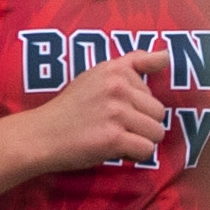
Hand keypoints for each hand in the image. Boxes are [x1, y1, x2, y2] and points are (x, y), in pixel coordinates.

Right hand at [26, 48, 170, 172]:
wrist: (41, 135)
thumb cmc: (72, 108)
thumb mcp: (98, 74)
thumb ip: (133, 63)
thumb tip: (167, 54)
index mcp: (115, 69)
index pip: (151, 91)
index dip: (135, 106)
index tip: (114, 108)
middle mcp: (117, 86)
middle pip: (158, 113)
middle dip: (141, 125)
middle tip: (114, 126)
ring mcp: (116, 112)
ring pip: (156, 132)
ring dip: (140, 140)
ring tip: (115, 138)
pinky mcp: (113, 138)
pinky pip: (147, 150)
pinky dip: (134, 155)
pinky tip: (114, 150)